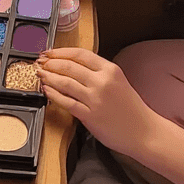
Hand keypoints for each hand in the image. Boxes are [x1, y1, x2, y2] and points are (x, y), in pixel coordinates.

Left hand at [36, 47, 156, 157]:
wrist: (144, 131)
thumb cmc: (132, 110)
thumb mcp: (119, 82)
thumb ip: (99, 74)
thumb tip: (73, 67)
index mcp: (111, 70)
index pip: (80, 54)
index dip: (60, 52)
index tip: (49, 52)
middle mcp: (103, 81)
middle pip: (69, 66)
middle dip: (50, 63)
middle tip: (39, 63)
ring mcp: (96, 99)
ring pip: (65, 82)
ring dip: (48, 77)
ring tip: (40, 75)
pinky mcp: (90, 116)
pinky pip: (66, 102)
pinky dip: (54, 95)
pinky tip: (47, 92)